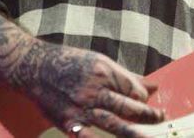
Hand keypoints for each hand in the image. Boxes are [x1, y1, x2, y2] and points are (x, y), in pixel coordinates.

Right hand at [8, 42, 164, 137]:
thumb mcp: (99, 62)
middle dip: (147, 115)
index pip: (133, 89)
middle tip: (160, 118)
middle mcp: (93, 90)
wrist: (33, 68)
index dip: (143, 98)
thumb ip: (127, 77)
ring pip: (114, 124)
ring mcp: (81, 108)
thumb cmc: (69, 63)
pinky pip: (89, 137)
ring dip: (134, 133)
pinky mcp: (69, 123)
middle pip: (128, 107)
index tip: (145, 102)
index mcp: (103, 72)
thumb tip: (153, 87)